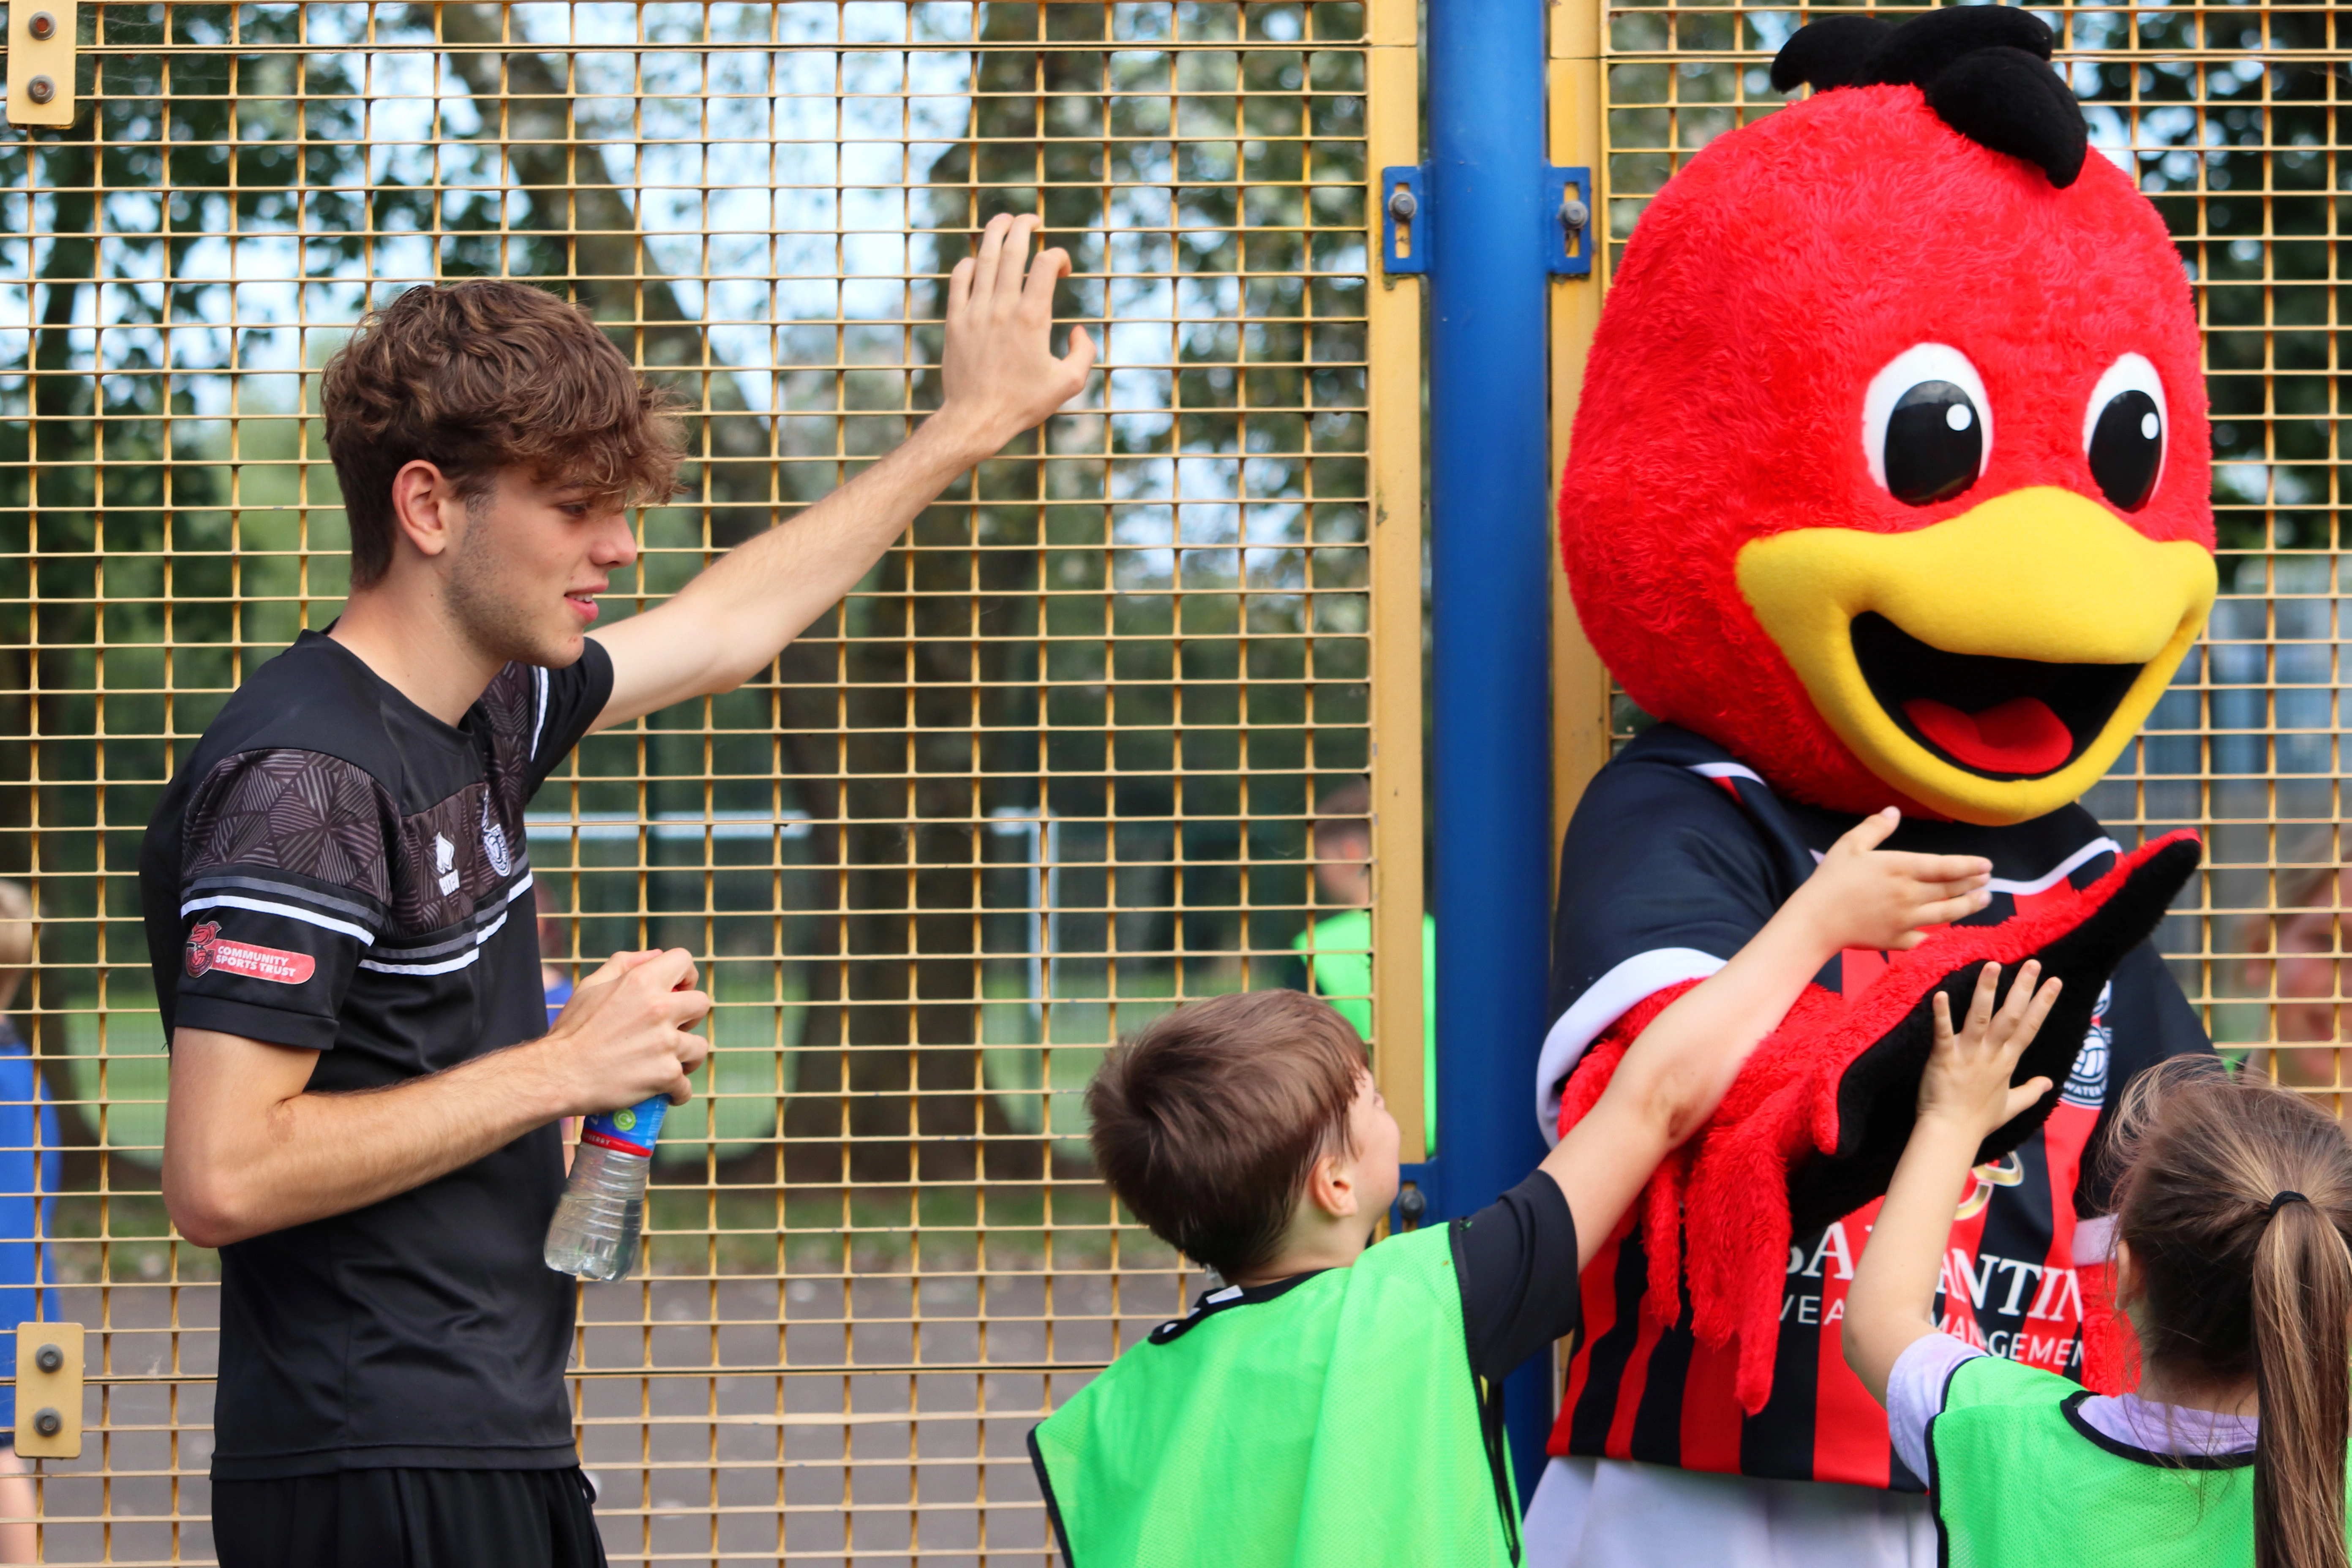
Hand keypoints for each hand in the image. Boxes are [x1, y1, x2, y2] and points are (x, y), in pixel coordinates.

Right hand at [541, 948, 712, 1110]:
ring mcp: (665, 1043)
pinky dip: (677, 1091)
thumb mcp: (591, 986)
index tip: (677, 991)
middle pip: (701, 1003)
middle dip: (689, 1017)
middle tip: (669, 1029)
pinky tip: (664, 1091)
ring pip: (700, 1047)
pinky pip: (686, 1085)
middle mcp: (658, 1008)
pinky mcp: (666, 1075)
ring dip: (686, 1057)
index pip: (685, 961)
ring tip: (667, 1063)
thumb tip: (657, 955)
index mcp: (641, 981)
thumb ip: (625, 963)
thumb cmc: (572, 1031)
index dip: (685, 976)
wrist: (557, 1074)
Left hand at [936, 213, 1096, 451]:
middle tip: (1033, 220)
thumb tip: (1078, 330)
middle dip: (1025, 226)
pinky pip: (960, 277)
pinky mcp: (955, 320)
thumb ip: (1084, 353)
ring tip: (1006, 221)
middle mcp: (1002, 307)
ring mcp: (975, 311)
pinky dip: (971, 262)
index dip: (1059, 255)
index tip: (1063, 269)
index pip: (1046, 263)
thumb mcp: (1069, 384)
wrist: (976, 419)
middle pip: (1013, 248)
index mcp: (1033, 318)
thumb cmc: (1024, 404)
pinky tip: (979, 262)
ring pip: (985, 256)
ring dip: (996, 232)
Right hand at [1789, 807, 1992, 953]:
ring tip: (1982, 900)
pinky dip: (1935, 931)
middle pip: (1951, 890)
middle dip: (1973, 884)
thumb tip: (1894, 811)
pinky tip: (1942, 928)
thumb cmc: (1830, 881)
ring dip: (1968, 906)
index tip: (1986, 865)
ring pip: (1947, 914)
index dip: (1969, 865)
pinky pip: (1924, 936)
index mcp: (1900, 868)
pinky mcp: (1898, 940)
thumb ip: (1875, 828)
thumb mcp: (1849, 846)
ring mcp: (1906, 920)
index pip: (1946, 866)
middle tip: (1987, 880)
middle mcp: (1910, 895)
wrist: (1815, 922)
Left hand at [1920, 960, 2061, 1138]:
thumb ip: (2030, 1092)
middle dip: (2024, 989)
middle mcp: (1991, 1055)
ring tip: (1993, 965)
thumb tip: (2049, 1083)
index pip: (2029, 1027)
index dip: (2043, 1003)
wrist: (1951, 1134)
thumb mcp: (2011, 1106)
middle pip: (2011, 1017)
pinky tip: (1940, 994)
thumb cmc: (1978, 1121)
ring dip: (1986, 992)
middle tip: (2034, 963)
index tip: (2055, 981)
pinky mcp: (1944, 1058)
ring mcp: (1968, 1055)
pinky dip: (1942, 1015)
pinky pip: (1943, 1033)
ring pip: (1981, 1018)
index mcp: (2007, 1062)